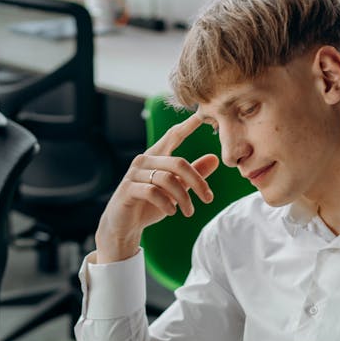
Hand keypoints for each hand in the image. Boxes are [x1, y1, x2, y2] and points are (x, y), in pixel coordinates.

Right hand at [95, 112, 218, 262]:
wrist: (124, 225)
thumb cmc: (149, 205)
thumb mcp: (176, 190)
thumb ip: (192, 174)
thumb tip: (215, 159)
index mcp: (156, 156)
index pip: (174, 136)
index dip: (188, 125)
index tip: (202, 114)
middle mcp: (144, 160)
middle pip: (178, 163)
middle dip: (197, 181)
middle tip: (208, 199)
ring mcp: (134, 174)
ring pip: (167, 179)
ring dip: (183, 198)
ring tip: (189, 212)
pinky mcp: (128, 189)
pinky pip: (152, 192)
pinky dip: (166, 203)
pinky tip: (172, 212)